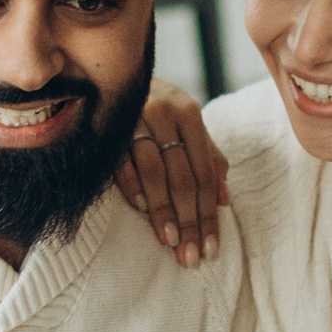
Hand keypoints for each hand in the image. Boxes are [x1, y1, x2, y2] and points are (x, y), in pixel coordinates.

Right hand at [113, 83, 228, 268]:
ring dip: (163, 212)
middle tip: (191, 257)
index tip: (211, 248)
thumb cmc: (154, 108)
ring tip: (171, 242)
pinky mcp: (107, 128)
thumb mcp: (185, 126)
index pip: (205, 174)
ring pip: (155, 173)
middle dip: (189, 221)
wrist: (110, 75)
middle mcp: (164, 113)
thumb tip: (224, 199)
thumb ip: (207, 158)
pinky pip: (121, 163)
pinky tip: (142, 211)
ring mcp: (133, 119)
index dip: (209, 213)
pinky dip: (133, 186)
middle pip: (183, 178)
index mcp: (188, 113)